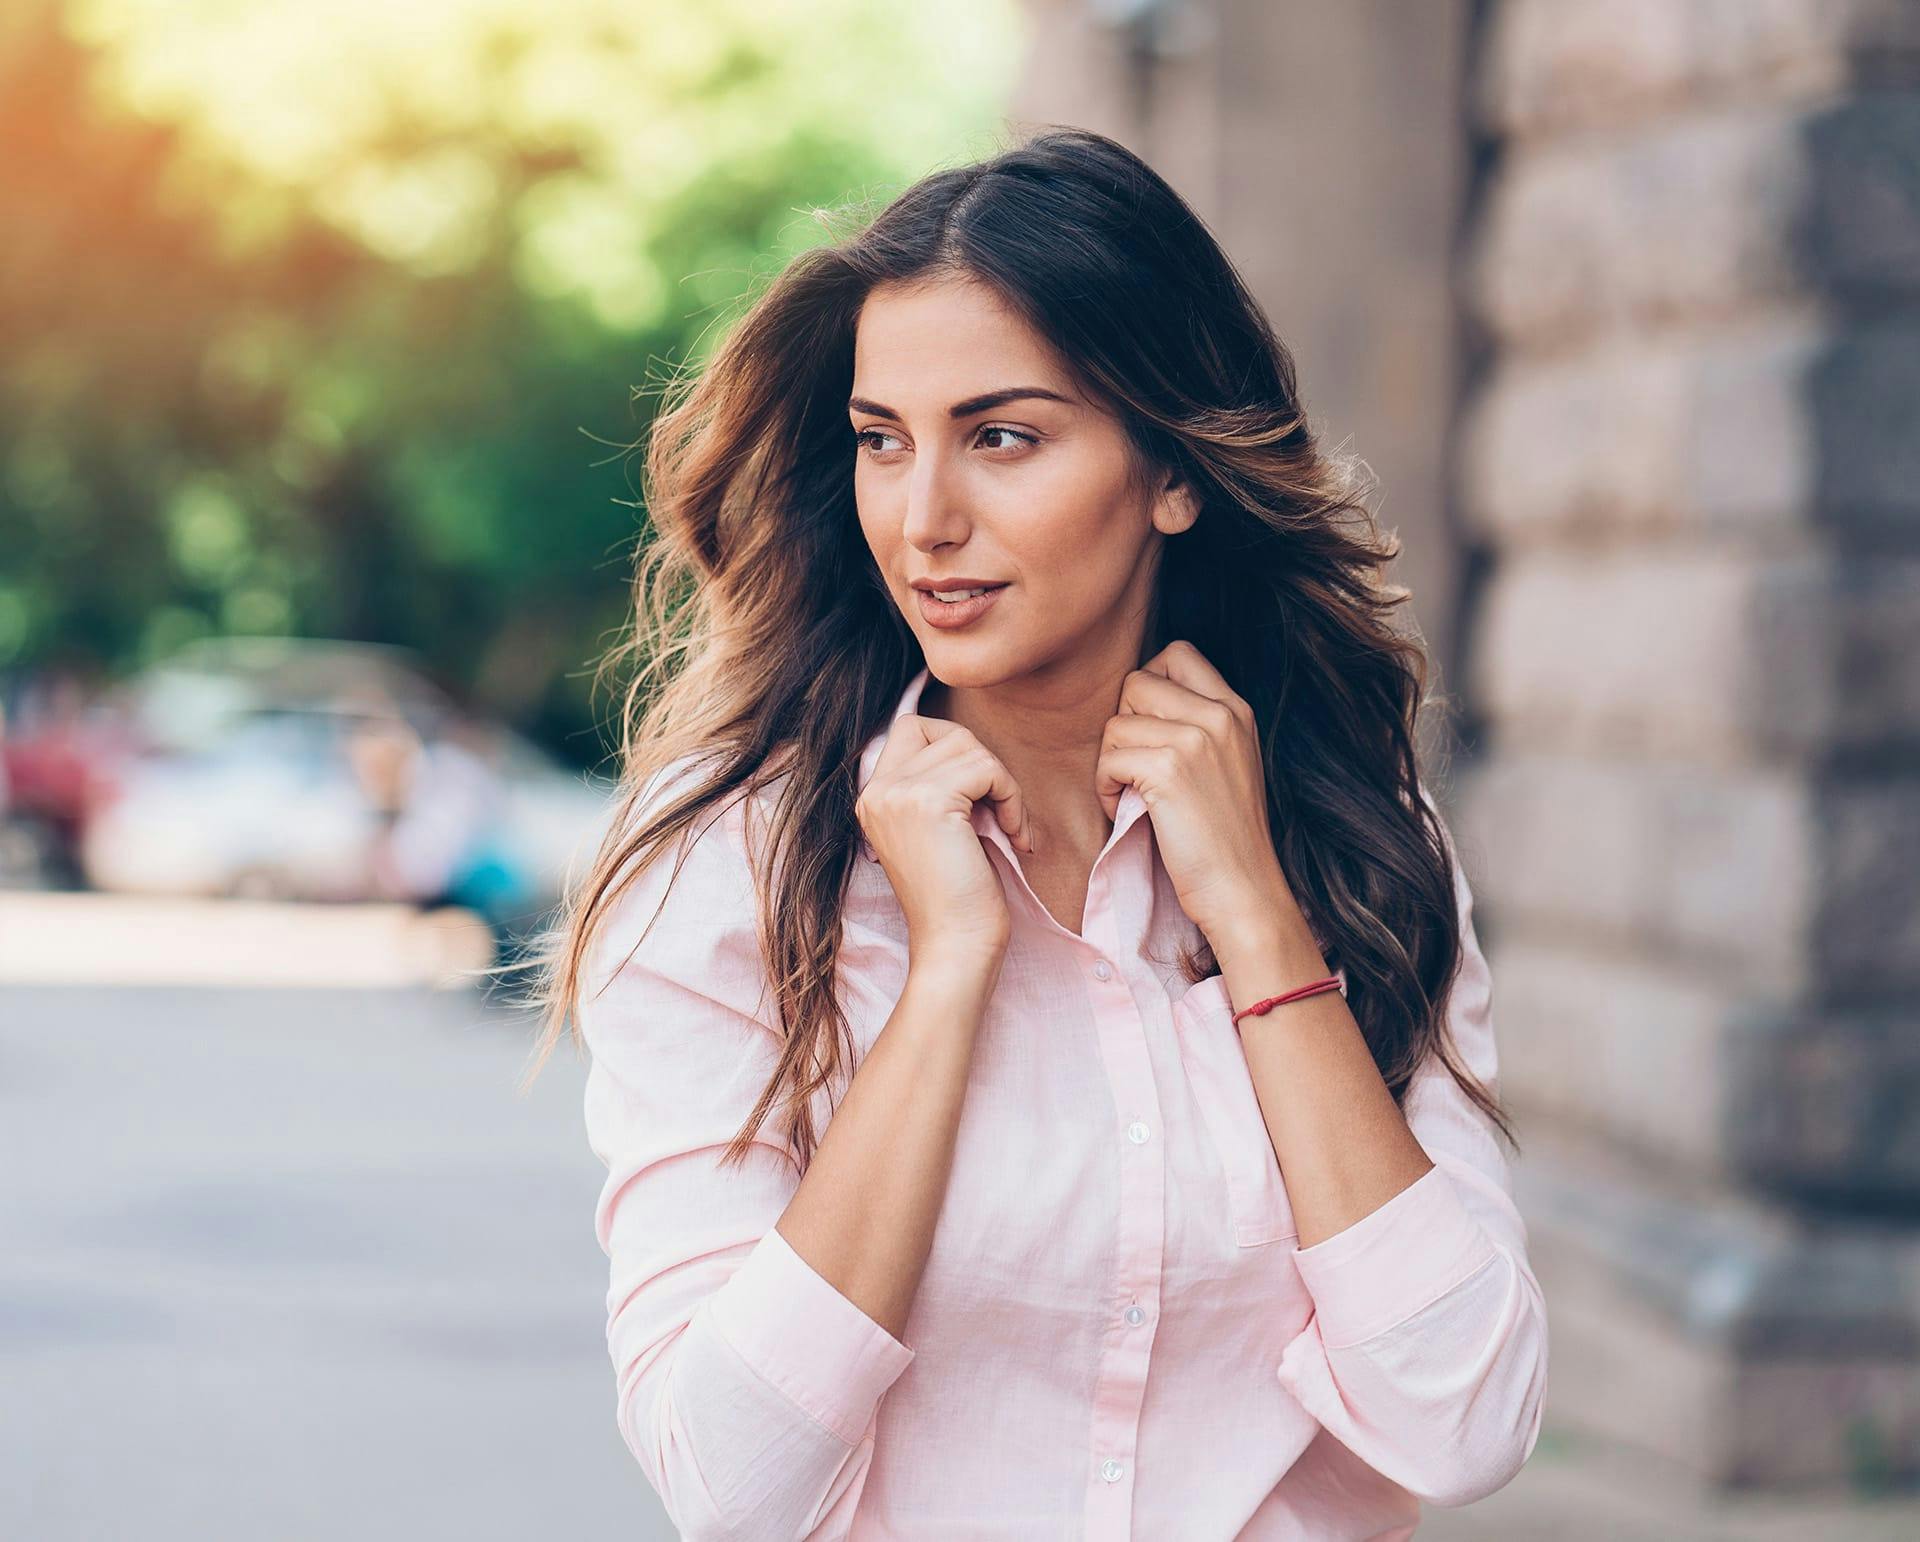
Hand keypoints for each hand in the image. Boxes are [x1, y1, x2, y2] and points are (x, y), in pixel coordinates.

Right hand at [856, 714, 1034, 967]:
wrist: (955, 945)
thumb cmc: (958, 897)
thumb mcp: (937, 830)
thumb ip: (937, 786)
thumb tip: (972, 746)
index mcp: (873, 797)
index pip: (911, 727)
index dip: (955, 745)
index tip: (980, 790)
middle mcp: (877, 791)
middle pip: (944, 731)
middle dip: (983, 762)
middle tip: (998, 808)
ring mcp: (898, 793)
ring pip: (969, 746)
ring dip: (1003, 783)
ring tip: (1009, 825)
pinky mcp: (929, 801)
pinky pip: (988, 769)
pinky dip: (1012, 797)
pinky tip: (1016, 835)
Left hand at [1094, 640, 1300, 950]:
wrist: (1243, 890)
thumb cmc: (1224, 837)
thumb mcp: (1228, 763)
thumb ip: (1198, 725)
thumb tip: (1136, 700)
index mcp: (1236, 709)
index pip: (1177, 654)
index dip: (1148, 687)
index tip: (1148, 732)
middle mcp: (1220, 715)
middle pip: (1137, 682)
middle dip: (1123, 725)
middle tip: (1133, 767)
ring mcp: (1196, 740)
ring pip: (1117, 723)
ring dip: (1110, 761)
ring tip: (1128, 794)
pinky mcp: (1169, 770)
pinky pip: (1109, 758)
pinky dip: (1104, 787)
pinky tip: (1122, 810)